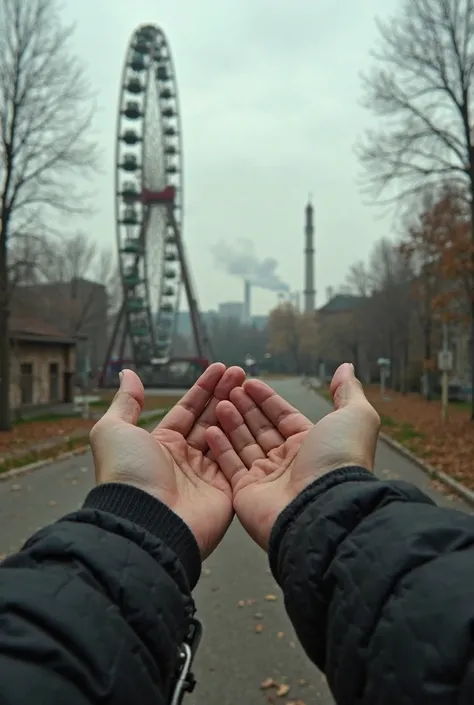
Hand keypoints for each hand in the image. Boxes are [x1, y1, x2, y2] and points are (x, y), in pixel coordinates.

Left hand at [90, 362, 245, 557]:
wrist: (144, 522)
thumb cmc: (126, 475)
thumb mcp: (114, 431)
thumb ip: (126, 402)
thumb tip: (128, 373)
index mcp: (161, 444)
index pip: (187, 410)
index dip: (203, 388)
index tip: (219, 368)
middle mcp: (184, 459)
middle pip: (209, 419)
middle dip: (224, 394)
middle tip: (240, 372)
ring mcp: (206, 475)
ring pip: (226, 436)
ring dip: (236, 410)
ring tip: (247, 385)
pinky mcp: (224, 491)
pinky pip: (236, 460)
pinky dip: (242, 439)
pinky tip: (249, 416)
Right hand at [206, 363, 379, 549]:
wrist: (322, 508)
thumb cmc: (339, 461)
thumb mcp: (354, 417)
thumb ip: (348, 391)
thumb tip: (346, 368)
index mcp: (311, 444)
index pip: (284, 416)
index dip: (267, 399)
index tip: (249, 382)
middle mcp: (289, 461)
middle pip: (261, 429)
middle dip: (245, 407)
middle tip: (229, 389)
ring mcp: (267, 478)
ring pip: (244, 444)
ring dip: (230, 422)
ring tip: (219, 403)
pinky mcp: (247, 492)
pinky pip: (230, 466)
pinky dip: (219, 448)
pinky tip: (209, 429)